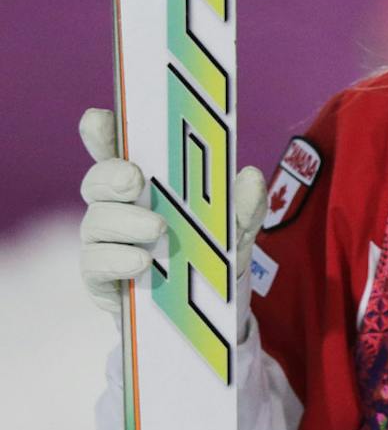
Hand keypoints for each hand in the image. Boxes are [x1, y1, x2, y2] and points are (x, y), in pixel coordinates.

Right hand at [80, 109, 265, 329]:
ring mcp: (104, 241)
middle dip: (110, 175)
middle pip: (97, 181)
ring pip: (96, 221)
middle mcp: (118, 206)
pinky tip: (142, 263)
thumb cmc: (214, 253)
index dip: (103, 132)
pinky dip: (117, 259)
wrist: (205, 311)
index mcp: (146, 184)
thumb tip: (250, 176)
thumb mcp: (237, 228)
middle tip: (134, 180)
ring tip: (158, 231)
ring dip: (124, 222)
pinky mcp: (99, 276)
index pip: (116, 150)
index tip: (100, 118)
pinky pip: (94, 262)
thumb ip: (244, 204)